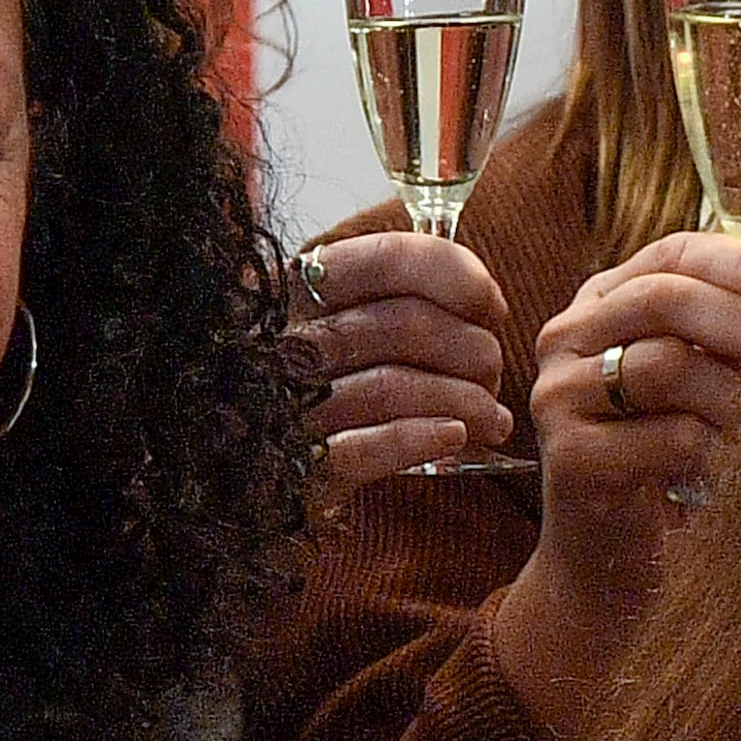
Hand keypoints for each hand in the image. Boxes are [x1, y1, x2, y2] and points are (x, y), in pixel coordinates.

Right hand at [292, 230, 516, 484]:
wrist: (249, 481)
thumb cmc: (320, 391)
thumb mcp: (341, 325)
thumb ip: (399, 296)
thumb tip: (485, 299)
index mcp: (291, 289)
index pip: (390, 258)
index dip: (459, 278)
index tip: (492, 309)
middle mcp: (279, 340)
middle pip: (405, 324)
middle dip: (474, 350)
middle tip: (491, 377)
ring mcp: (280, 405)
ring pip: (394, 386)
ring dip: (465, 400)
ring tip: (491, 418)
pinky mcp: (293, 470)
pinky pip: (364, 450)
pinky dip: (422, 437)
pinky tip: (455, 436)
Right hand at [490, 230, 740, 739]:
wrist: (615, 568)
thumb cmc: (675, 464)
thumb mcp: (711, 380)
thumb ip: (740, 331)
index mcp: (604, 304)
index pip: (673, 253)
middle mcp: (568, 340)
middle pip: (661, 296)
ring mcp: (560, 398)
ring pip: (666, 366)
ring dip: (734, 400)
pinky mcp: (572, 460)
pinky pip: (671, 437)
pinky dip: (718, 454)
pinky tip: (727, 475)